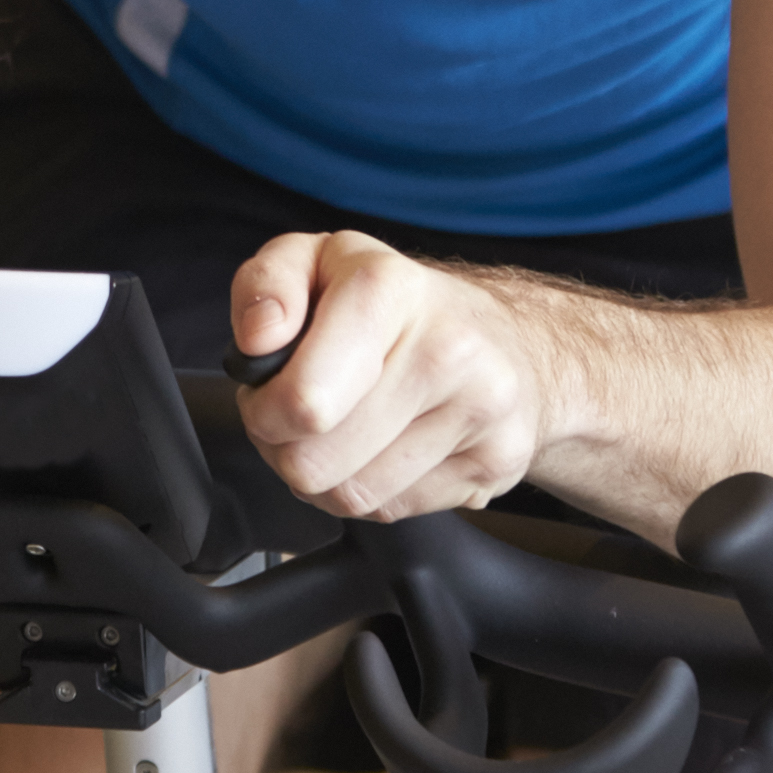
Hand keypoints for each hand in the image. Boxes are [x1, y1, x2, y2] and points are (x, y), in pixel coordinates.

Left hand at [225, 232, 557, 523]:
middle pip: (316, 462)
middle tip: (299, 418)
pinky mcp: (497, 462)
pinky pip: (393, 510)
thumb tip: (258, 338)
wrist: (514, 339)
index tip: (266, 396)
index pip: (304, 400)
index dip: (264, 413)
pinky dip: (371, 490)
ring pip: (352, 496)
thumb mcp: (317, 262)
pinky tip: (382, 451)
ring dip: (325, 477)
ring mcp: (480, 410)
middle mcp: (447, 348)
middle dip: (286, 448)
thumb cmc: (401, 306)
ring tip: (340, 433)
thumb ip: (266, 283)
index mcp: (390, 290)